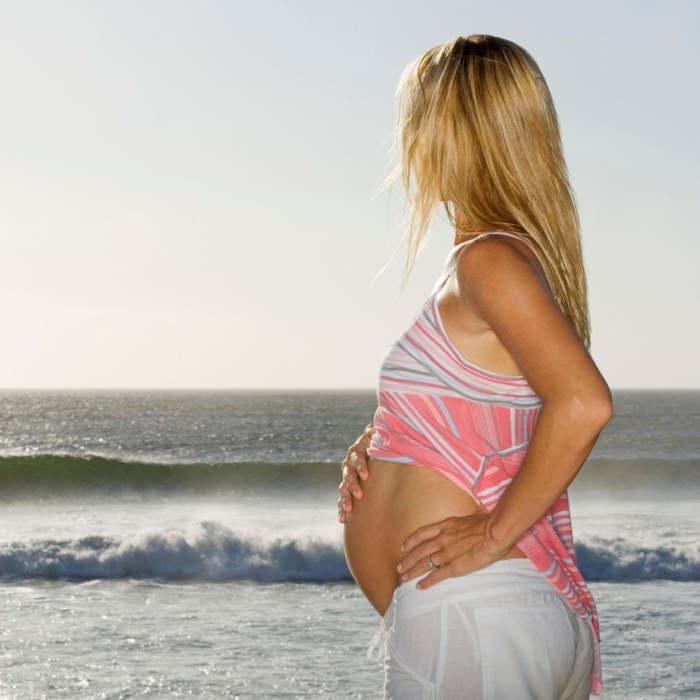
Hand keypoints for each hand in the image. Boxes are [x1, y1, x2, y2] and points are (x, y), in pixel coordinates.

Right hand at [337, 423, 375, 522]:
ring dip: (345, 498)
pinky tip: (342, 518)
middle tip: (359, 494)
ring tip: (349, 510)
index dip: (360, 466)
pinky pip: (341, 499)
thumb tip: (377, 427)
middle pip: (348, 474)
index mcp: (356, 452)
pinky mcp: (346, 489)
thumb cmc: (378, 446)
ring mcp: (346, 477)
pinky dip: (341, 508)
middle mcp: (348, 464)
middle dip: (352, 485)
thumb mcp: (379, 438)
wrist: (371, 452)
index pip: (356, 458)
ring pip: (343, 488)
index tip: (366, 475)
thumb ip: (379, 433)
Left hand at [395, 504, 512, 588]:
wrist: (494, 532)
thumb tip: (474, 513)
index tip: (403, 547)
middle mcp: (441, 539)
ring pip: (424, 564)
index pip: (421, 534)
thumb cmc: (487, 522)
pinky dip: (426, 582)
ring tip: (404, 579)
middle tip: (399, 568)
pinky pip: (436, 575)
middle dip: (407, 561)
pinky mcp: (454, 566)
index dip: (410, 541)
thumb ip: (466, 519)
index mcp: (445, 526)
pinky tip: (420, 586)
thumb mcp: (471, 515)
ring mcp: (446, 553)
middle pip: (419, 551)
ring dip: (412, 572)